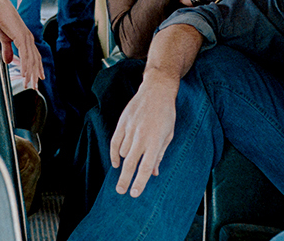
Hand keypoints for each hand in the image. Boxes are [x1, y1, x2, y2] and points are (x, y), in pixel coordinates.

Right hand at [0, 0, 42, 89]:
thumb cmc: (1, 19)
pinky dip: (25, 66)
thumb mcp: (4, 38)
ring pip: (31, 60)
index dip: (37, 67)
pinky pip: (25, 55)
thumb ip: (7, 50)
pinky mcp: (21, 37)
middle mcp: (29, 39)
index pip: (35, 56)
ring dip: (30, 74)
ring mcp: (26, 38)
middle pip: (35, 60)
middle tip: (35, 87)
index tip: (39, 78)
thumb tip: (8, 61)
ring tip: (28, 84)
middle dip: (35, 75)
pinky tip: (25, 74)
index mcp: (26, 38)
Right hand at [109, 76, 178, 197]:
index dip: (140, 182)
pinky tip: (116, 162)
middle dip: (125, 180)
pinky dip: (114, 154)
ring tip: (131, 161)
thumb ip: (159, 154)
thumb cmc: (166, 114)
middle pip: (131, 164)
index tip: (134, 193)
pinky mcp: (122, 123)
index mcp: (155, 141)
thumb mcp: (168, 135)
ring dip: (126, 161)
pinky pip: (115, 143)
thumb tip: (154, 173)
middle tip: (121, 191)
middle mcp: (141, 137)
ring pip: (123, 153)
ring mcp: (130, 129)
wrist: (156, 91)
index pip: (146, 167)